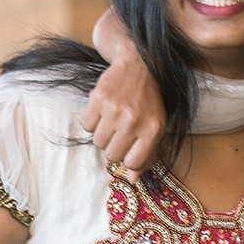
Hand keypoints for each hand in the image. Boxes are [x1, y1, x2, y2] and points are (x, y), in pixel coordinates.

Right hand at [85, 10, 165, 180]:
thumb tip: (133, 179)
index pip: (132, 163)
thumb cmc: (150, 101)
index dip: (128, 158)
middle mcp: (134, 121)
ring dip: (103, 135)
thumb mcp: (157, 128)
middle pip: (113, 155)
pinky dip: (92, 121)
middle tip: (120, 132)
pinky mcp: (98, 99)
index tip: (130, 148)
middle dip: (115, 147)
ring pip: (98, 143)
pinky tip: (103, 111)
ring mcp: (115, 110)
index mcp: (153, 130)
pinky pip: (86, 125)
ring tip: (113, 120)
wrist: (140, 64)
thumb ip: (148, 155)